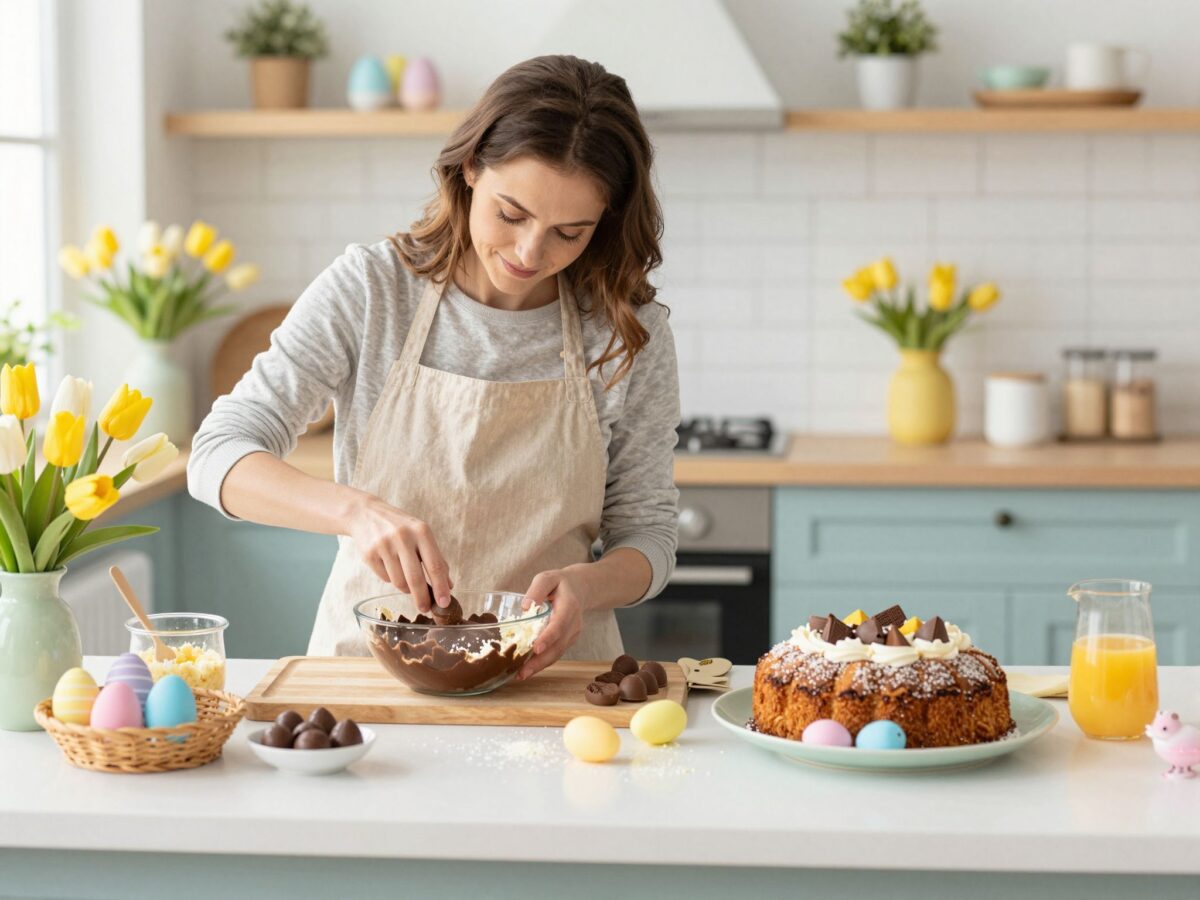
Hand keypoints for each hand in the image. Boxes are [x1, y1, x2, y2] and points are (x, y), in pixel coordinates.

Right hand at [345, 494, 452, 612]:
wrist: (366, 514)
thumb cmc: (401, 527)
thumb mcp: (421, 535)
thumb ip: (436, 558)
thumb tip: (448, 586)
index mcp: (421, 531)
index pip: (435, 565)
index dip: (441, 587)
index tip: (444, 603)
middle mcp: (403, 537)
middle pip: (415, 579)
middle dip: (422, 598)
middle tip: (425, 608)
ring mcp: (384, 546)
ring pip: (399, 582)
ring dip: (405, 587)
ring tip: (405, 578)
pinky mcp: (369, 554)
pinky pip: (385, 578)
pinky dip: (390, 578)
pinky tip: (389, 566)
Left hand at [517, 566, 592, 680]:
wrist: (581, 588)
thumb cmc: (560, 583)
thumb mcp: (548, 578)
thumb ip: (537, 589)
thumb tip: (526, 607)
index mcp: (569, 606)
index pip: (559, 624)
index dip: (549, 637)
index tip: (536, 649)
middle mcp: (574, 623)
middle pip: (558, 646)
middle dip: (540, 661)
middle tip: (522, 672)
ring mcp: (573, 634)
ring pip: (557, 653)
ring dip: (539, 666)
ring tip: (520, 675)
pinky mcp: (568, 640)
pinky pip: (556, 653)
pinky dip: (542, 663)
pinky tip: (527, 669)